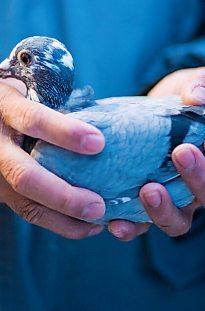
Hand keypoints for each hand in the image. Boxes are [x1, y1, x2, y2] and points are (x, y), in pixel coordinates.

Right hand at [0, 74, 105, 237]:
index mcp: (0, 107)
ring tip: (96, 223)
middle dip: (62, 195)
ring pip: (21, 202)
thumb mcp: (11, 90)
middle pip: (23, 175)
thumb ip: (44, 103)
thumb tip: (93, 122)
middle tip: (98, 205)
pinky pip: (19, 208)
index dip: (64, 132)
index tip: (98, 142)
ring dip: (61, 219)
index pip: (32, 119)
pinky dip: (52, 221)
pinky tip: (79, 226)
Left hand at [108, 67, 204, 240]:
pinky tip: (114, 223)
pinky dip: (129, 226)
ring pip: (174, 219)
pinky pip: (138, 223)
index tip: (186, 148)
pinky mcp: (140, 202)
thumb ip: (199, 86)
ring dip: (161, 212)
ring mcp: (169, 197)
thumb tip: (196, 97)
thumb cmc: (180, 97)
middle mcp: (194, 185)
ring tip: (147, 192)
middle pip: (202, 198)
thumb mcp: (192, 85)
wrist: (149, 109)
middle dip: (194, 181)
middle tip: (179, 155)